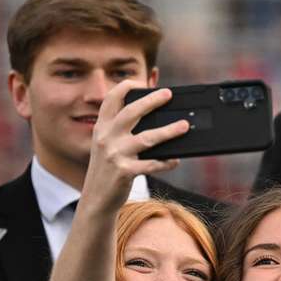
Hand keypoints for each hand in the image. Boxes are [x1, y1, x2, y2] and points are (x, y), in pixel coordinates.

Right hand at [80, 81, 189, 213]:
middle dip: (151, 101)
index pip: (111, 100)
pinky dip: (166, 161)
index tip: (141, 82)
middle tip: (168, 94)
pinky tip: (176, 159)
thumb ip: (120, 130)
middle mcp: (106, 138)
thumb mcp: (106, 145)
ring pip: (146, 138)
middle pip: (131, 113)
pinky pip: (151, 164)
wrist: (96, 199)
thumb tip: (153, 117)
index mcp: (102, 128)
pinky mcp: (125, 172)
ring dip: (168, 131)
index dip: (125, 87)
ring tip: (184, 126)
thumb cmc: (107, 169)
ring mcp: (115, 155)